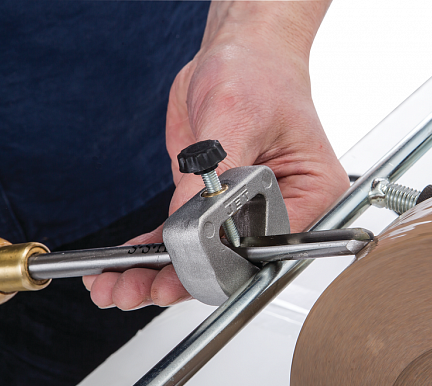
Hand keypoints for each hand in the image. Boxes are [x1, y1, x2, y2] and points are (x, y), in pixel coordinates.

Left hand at [83, 2, 347, 309]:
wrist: (241, 50)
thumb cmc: (261, 71)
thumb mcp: (237, 117)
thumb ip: (213, 174)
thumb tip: (187, 220)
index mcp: (310, 192)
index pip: (265, 244)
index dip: (219, 264)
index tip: (179, 273)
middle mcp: (281, 206)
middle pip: (232, 260)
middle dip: (181, 278)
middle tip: (138, 289)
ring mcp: (245, 207)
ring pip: (204, 254)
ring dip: (160, 271)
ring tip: (120, 285)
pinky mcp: (213, 200)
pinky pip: (185, 232)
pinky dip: (153, 248)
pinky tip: (127, 261)